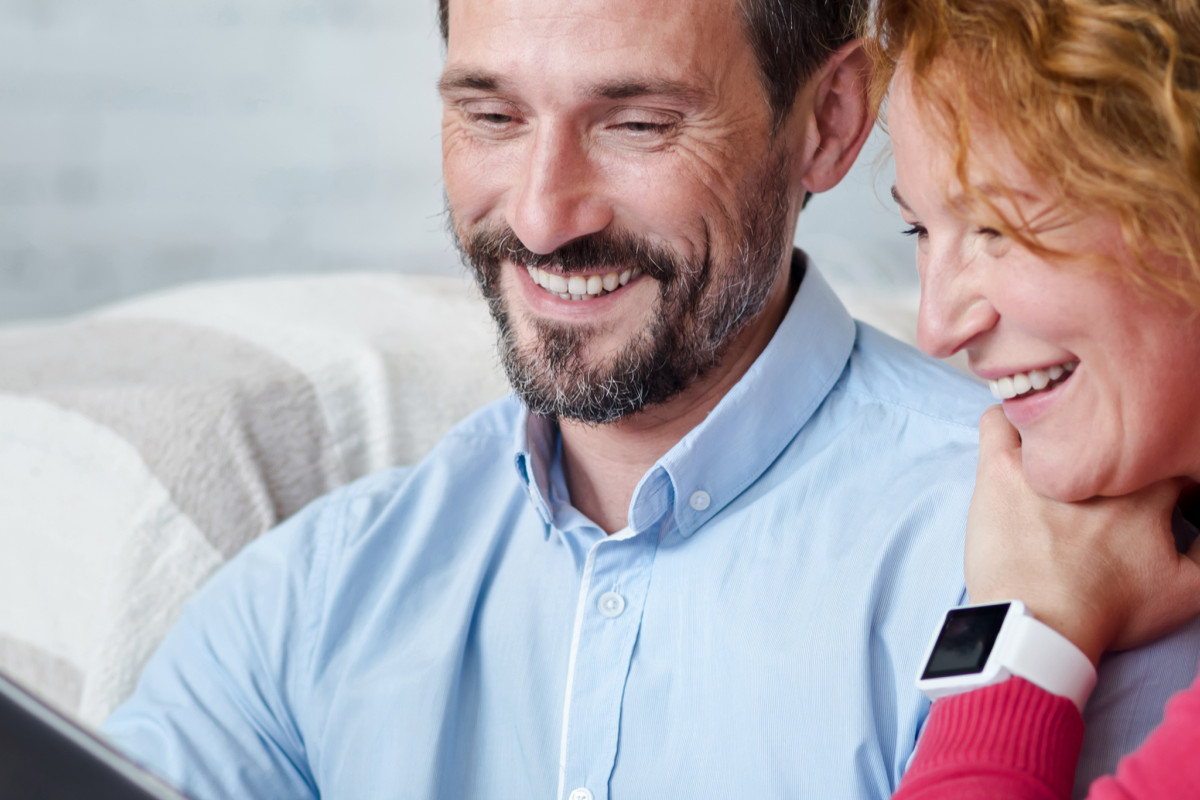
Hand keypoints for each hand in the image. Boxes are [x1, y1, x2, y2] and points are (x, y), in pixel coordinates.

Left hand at [965, 405, 1199, 664]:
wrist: (1040, 626)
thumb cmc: (1108, 611)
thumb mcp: (1187, 590)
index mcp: (1145, 488)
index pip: (1159, 453)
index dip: (1155, 468)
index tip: (1146, 491)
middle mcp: (1096, 465)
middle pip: (1103, 431)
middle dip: (1105, 448)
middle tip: (1094, 480)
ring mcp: (1044, 463)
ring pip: (1051, 414)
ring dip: (1055, 429)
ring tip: (1053, 456)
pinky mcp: (999, 469)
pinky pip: (996, 419)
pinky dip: (1005, 422)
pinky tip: (1013, 447)